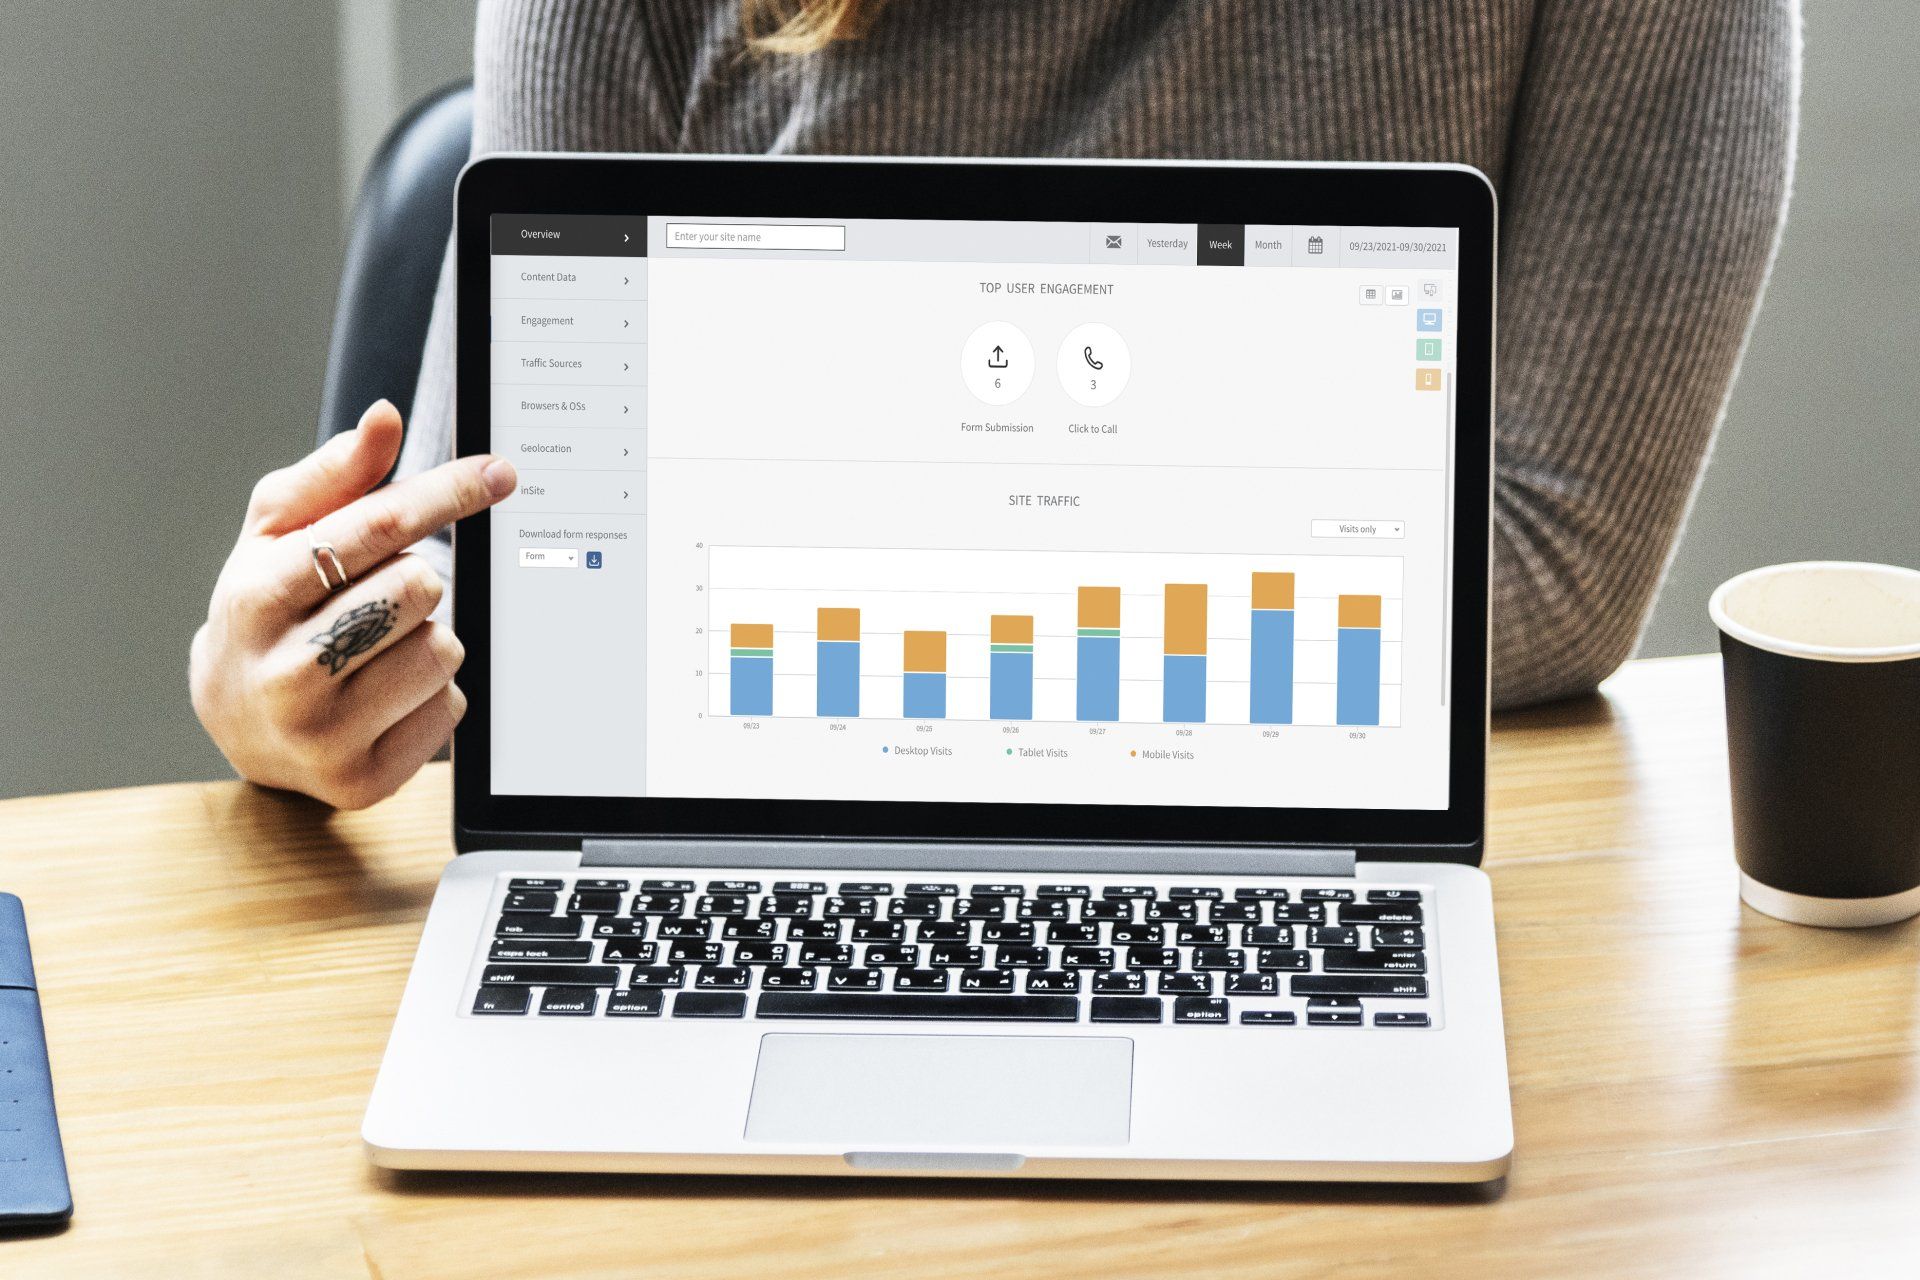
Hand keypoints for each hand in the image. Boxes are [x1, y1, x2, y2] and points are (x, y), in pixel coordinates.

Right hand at [190, 401, 515, 807]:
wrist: (235, 718)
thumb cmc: (267, 607)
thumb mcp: (278, 533)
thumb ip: (336, 474)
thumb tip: (385, 418)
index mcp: (257, 597)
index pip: (377, 528)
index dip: (446, 493)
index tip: (499, 472)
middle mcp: (284, 672)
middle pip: (420, 587)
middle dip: (415, 580)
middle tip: (376, 597)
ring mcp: (323, 735)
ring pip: (443, 649)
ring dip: (427, 637)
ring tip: (374, 648)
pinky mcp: (363, 781)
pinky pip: (451, 707)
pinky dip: (433, 692)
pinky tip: (383, 694)